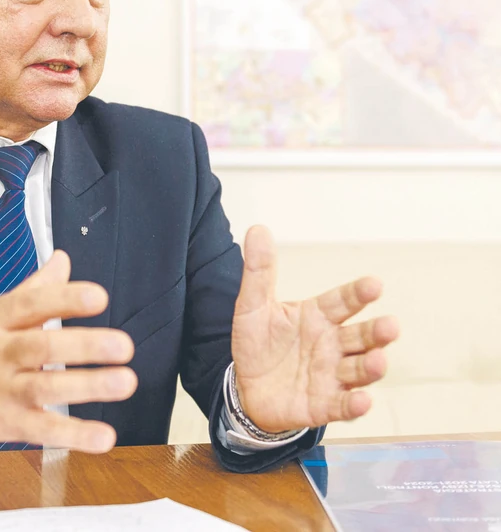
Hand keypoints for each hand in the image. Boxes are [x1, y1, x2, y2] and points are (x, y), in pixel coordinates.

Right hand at [0, 250, 136, 452]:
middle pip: (40, 348)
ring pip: (44, 389)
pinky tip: (104, 435)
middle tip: (123, 345)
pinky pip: (42, 431)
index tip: (98, 297)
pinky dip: (74, 435)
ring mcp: (0, 392)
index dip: (64, 299)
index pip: (29, 304)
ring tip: (124, 381)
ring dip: (87, 387)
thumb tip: (64, 261)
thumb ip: (33, 290)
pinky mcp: (6, 425)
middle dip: (84, 346)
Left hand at [231, 226, 399, 432]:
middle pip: (361, 336)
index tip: (374, 284)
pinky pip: (342, 406)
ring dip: (372, 366)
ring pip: (359, 370)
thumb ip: (259, 271)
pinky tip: (362, 401)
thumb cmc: (257, 343)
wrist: (245, 388)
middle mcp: (332, 345)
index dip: (358, 294)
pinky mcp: (323, 405)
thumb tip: (257, 228)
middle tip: (390, 326)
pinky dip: (355, 405)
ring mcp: (331, 376)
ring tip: (378, 360)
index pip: (343, 301)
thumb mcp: (252, 306)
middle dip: (377, 332)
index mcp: (318, 316)